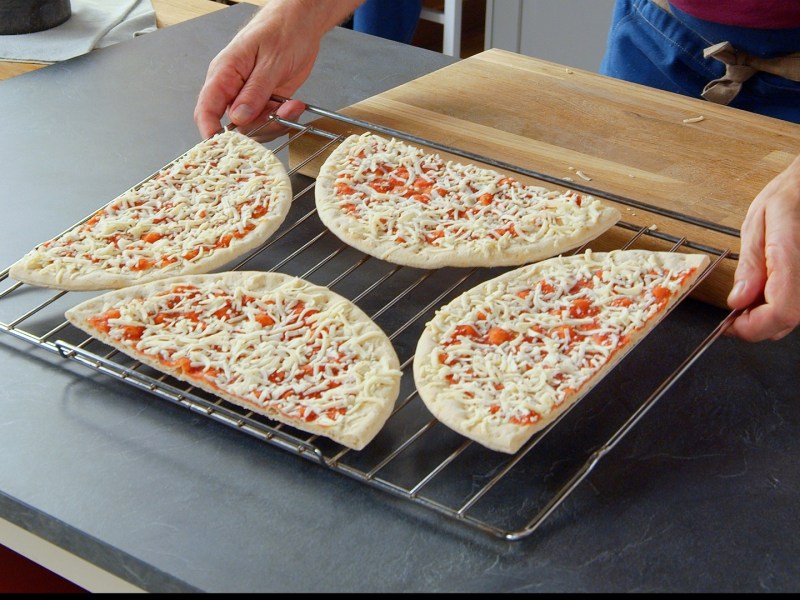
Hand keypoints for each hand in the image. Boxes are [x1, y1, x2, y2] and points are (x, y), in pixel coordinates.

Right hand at [193, 0, 362, 138]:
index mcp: (224, 73)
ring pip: (254, 128)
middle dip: (258, 128)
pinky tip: (294, 105)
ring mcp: (250, 97)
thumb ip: (254, 91)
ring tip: (292, 105)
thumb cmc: (280, 29)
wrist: (300, 22)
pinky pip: (269, 121)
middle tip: (279, 115)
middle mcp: (233, 89)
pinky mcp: (266, 102)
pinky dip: (284, 119)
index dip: (211, 131)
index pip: (207, 108)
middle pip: (233, 126)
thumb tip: (238, 118)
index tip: (223, 147)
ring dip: (275, 123)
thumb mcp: (271, 61)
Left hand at [726, 155, 799, 341]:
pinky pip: (798, 305)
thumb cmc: (790, 197)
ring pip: (794, 317)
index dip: (753, 327)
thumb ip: (750, 264)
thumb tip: (737, 300)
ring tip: (749, 296)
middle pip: (787, 321)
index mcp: (791, 254)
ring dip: (767, 316)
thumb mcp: (757, 224)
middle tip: (733, 313)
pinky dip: (779, 306)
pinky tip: (766, 291)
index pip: (780, 312)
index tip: (730, 324)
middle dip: (755, 324)